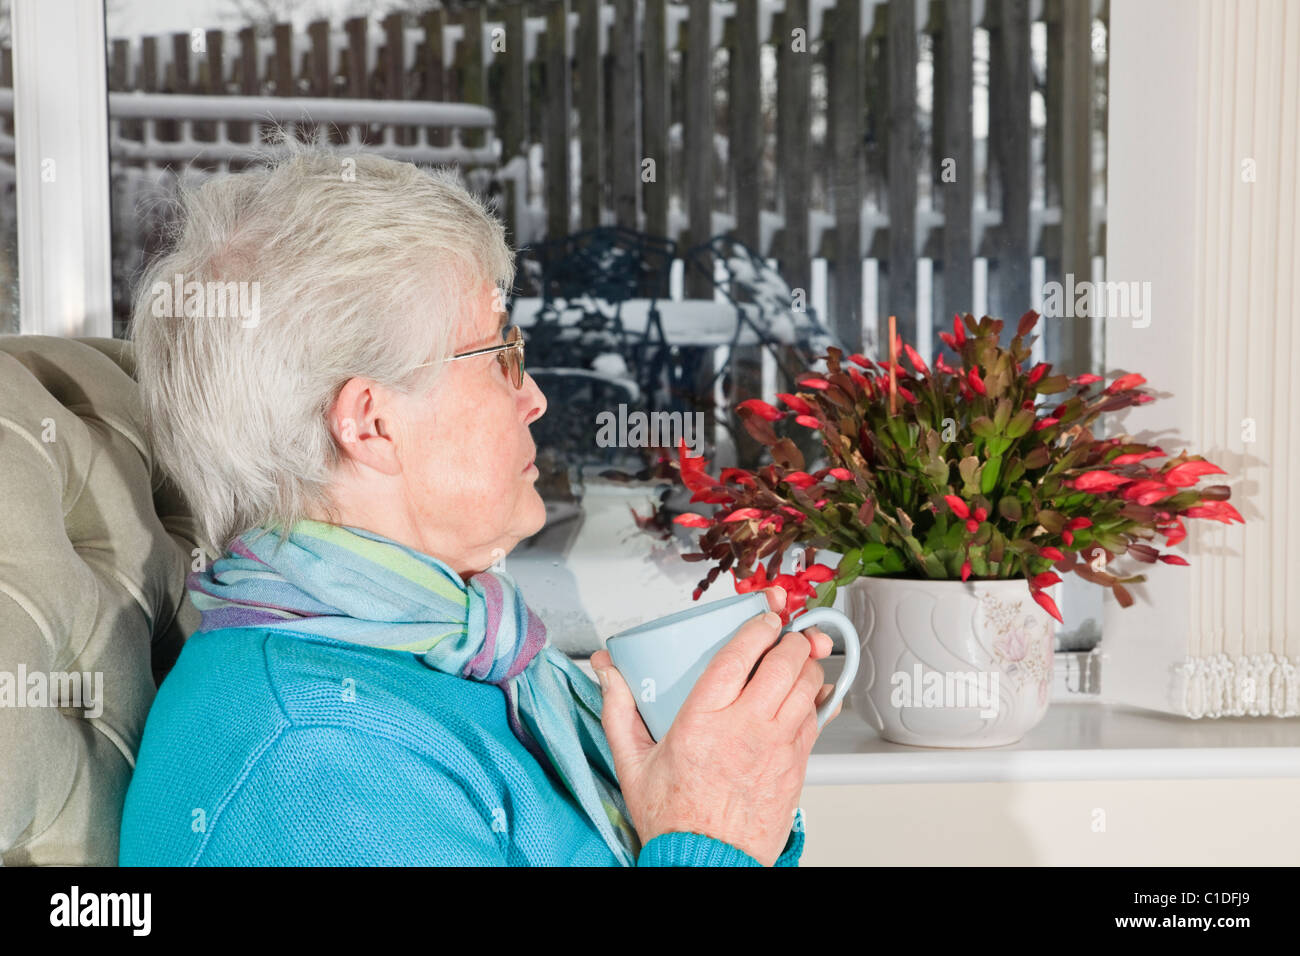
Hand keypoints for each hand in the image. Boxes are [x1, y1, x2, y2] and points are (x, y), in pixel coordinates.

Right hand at [590, 585, 842, 865]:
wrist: (706, 862)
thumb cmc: (673, 817)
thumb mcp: (633, 761)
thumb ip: (618, 708)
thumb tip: (606, 671)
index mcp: (703, 720)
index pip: (740, 655)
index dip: (758, 626)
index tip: (764, 616)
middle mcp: (746, 729)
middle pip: (785, 663)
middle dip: (792, 639)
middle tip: (787, 632)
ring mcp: (777, 748)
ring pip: (808, 687)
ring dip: (808, 665)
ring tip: (799, 658)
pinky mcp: (796, 767)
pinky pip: (817, 720)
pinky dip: (818, 699)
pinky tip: (809, 694)